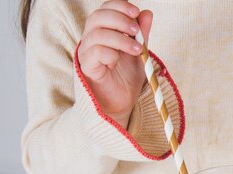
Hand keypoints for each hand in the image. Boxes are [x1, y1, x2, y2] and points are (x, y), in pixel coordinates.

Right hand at [78, 1, 152, 127]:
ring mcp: (87, 52)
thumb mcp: (139, 53)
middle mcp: (92, 39)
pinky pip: (94, 52)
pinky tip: (117, 61)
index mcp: (104, 32)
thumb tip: (147, 13)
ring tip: (136, 50)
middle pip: (98, 17)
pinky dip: (110, 53)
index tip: (136, 12)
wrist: (121, 104)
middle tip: (136, 31)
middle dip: (119, 19)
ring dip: (119, 38)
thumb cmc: (126, 79)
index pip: (105, 9)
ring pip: (97, 34)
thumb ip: (141, 35)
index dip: (119, 6)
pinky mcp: (86, 67)